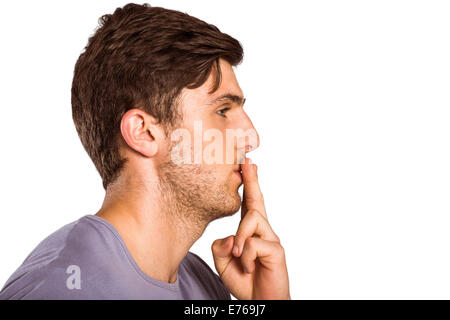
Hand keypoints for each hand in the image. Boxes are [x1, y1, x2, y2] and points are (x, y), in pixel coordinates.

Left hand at [211, 158, 290, 299]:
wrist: (261, 302)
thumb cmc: (244, 282)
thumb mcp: (224, 262)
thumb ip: (222, 247)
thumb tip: (231, 237)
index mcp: (251, 232)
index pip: (248, 204)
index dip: (248, 184)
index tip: (245, 166)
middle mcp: (263, 232)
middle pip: (256, 201)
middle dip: (252, 180)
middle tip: (247, 161)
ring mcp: (271, 239)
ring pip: (251, 219)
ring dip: (240, 238)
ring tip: (239, 257)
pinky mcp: (276, 250)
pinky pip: (253, 244)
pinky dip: (245, 257)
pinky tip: (247, 267)